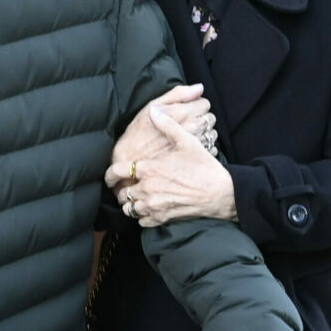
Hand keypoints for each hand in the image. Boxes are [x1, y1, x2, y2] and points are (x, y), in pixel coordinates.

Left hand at [106, 108, 235, 224]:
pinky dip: (141, 216)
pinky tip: (148, 208)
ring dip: (131, 203)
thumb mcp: (186, 141)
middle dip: (123, 189)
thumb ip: (167, 125)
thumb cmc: (204, 166)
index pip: (117, 172)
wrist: (221, 193)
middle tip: (127, 186)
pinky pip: (141, 221)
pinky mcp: (163, 218)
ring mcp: (154, 206)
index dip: (110, 174)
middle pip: (122, 192)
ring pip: (129, 208)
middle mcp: (148, 189)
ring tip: (136, 197)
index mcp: (149, 169)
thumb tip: (153, 110)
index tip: (110, 176)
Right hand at [110, 84, 216, 173]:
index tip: (187, 110)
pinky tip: (189, 148)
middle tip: (186, 123)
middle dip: (201, 118)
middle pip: (210, 118)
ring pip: (212, 134)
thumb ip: (178, 94)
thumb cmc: (138, 133)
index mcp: (183, 113)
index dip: (196, 105)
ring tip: (187, 136)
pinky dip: (203, 147)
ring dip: (203, 133)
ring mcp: (195, 144)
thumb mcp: (152, 106)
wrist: (132, 159)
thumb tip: (199, 87)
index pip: (204, 103)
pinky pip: (210, 149)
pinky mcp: (195, 158)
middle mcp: (192, 127)